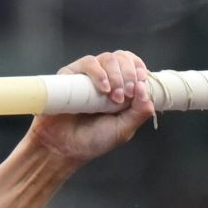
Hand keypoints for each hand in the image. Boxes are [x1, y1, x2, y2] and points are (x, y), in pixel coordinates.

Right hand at [26, 51, 156, 165]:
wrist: (62, 149)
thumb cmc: (91, 141)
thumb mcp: (124, 129)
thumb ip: (139, 112)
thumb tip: (145, 88)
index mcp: (119, 87)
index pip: (134, 65)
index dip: (139, 70)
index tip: (140, 85)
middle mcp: (104, 78)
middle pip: (122, 58)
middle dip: (129, 75)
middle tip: (126, 95)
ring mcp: (86, 76)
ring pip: (107, 58)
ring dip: (116, 74)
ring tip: (113, 96)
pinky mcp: (69, 76)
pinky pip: (87, 63)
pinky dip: (98, 73)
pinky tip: (103, 89)